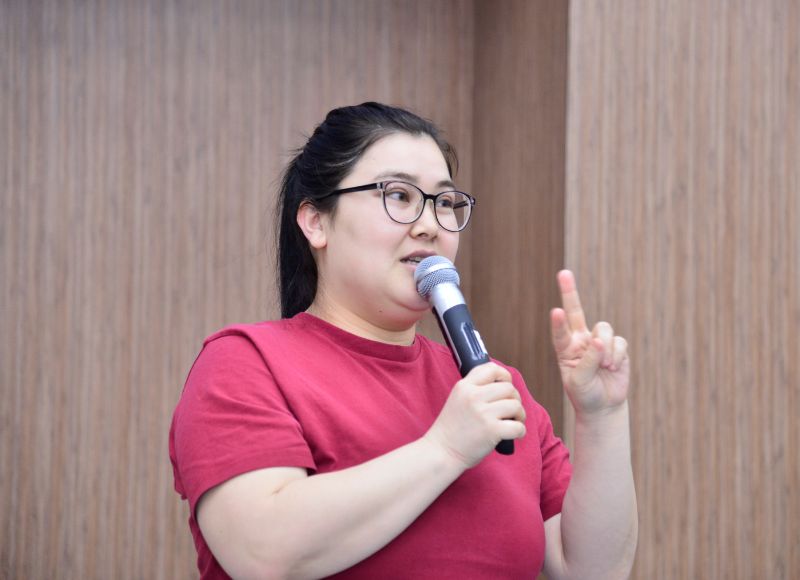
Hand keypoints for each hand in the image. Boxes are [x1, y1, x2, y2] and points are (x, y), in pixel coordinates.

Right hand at [425, 363, 525, 468]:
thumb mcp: (457, 399)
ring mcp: (483, 413)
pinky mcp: (491, 431)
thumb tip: (502, 384)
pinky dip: (520, 431)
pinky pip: (518, 426)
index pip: (491, 368)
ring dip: (520, 414)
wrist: (441, 452)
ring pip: (515, 405)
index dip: (504, 376)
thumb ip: (475, 389)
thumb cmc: (452, 428)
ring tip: (514, 421)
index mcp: (464, 386)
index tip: (506, 386)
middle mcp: (473, 396)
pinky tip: (514, 434)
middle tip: (511, 410)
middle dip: (515, 399)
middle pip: (508, 388)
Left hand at [550, 270, 629, 416]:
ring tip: (604, 367)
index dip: (559, 322)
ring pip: (603, 329)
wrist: (602, 406)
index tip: (556, 312)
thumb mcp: (578, 381)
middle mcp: (580, 340)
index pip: (560, 331)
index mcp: (565, 348)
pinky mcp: (617, 347)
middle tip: (563, 273)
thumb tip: (600, 340)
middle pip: (576, 311)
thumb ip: (587, 360)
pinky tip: (612, 368)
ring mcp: (599, 341)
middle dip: (570, 291)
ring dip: (605, 349)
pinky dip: (616, 355)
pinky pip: (618, 342)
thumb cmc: (584, 393)